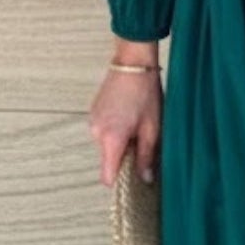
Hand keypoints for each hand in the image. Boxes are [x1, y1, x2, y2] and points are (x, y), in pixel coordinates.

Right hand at [88, 45, 163, 187]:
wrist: (133, 64)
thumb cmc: (145, 93)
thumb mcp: (152, 128)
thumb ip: (146, 156)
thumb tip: (145, 179)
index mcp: (111, 139)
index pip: (107, 176)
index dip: (121, 180)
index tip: (134, 176)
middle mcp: (96, 133)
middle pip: (108, 160)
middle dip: (124, 156)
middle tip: (143, 139)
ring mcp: (92, 122)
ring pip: (106, 146)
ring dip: (120, 142)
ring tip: (136, 123)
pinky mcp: (93, 113)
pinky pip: (103, 132)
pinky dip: (114, 130)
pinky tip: (128, 115)